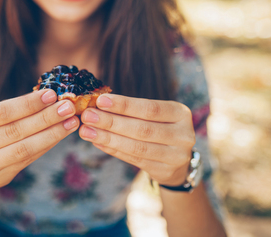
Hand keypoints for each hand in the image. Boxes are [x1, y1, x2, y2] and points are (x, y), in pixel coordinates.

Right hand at [0, 89, 78, 188]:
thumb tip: (51, 97)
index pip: (3, 112)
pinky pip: (28, 159)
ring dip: (52, 134)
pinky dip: (47, 145)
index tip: (52, 94)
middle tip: (68, 107)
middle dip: (46, 118)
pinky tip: (60, 134)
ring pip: (25, 148)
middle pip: (16, 130)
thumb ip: (14, 109)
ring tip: (71, 122)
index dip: (29, 104)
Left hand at [79, 94, 194, 185]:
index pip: (150, 108)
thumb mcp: (154, 115)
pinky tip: (97, 142)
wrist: (178, 159)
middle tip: (87, 116)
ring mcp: (176, 155)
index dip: (124, 105)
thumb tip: (97, 105)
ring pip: (137, 147)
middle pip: (142, 129)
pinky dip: (113, 150)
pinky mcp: (165, 171)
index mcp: (180, 113)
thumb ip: (131, 110)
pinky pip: (134, 159)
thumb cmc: (159, 127)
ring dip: (108, 138)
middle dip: (111, 122)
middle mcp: (183, 134)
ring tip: (87, 131)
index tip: (100, 101)